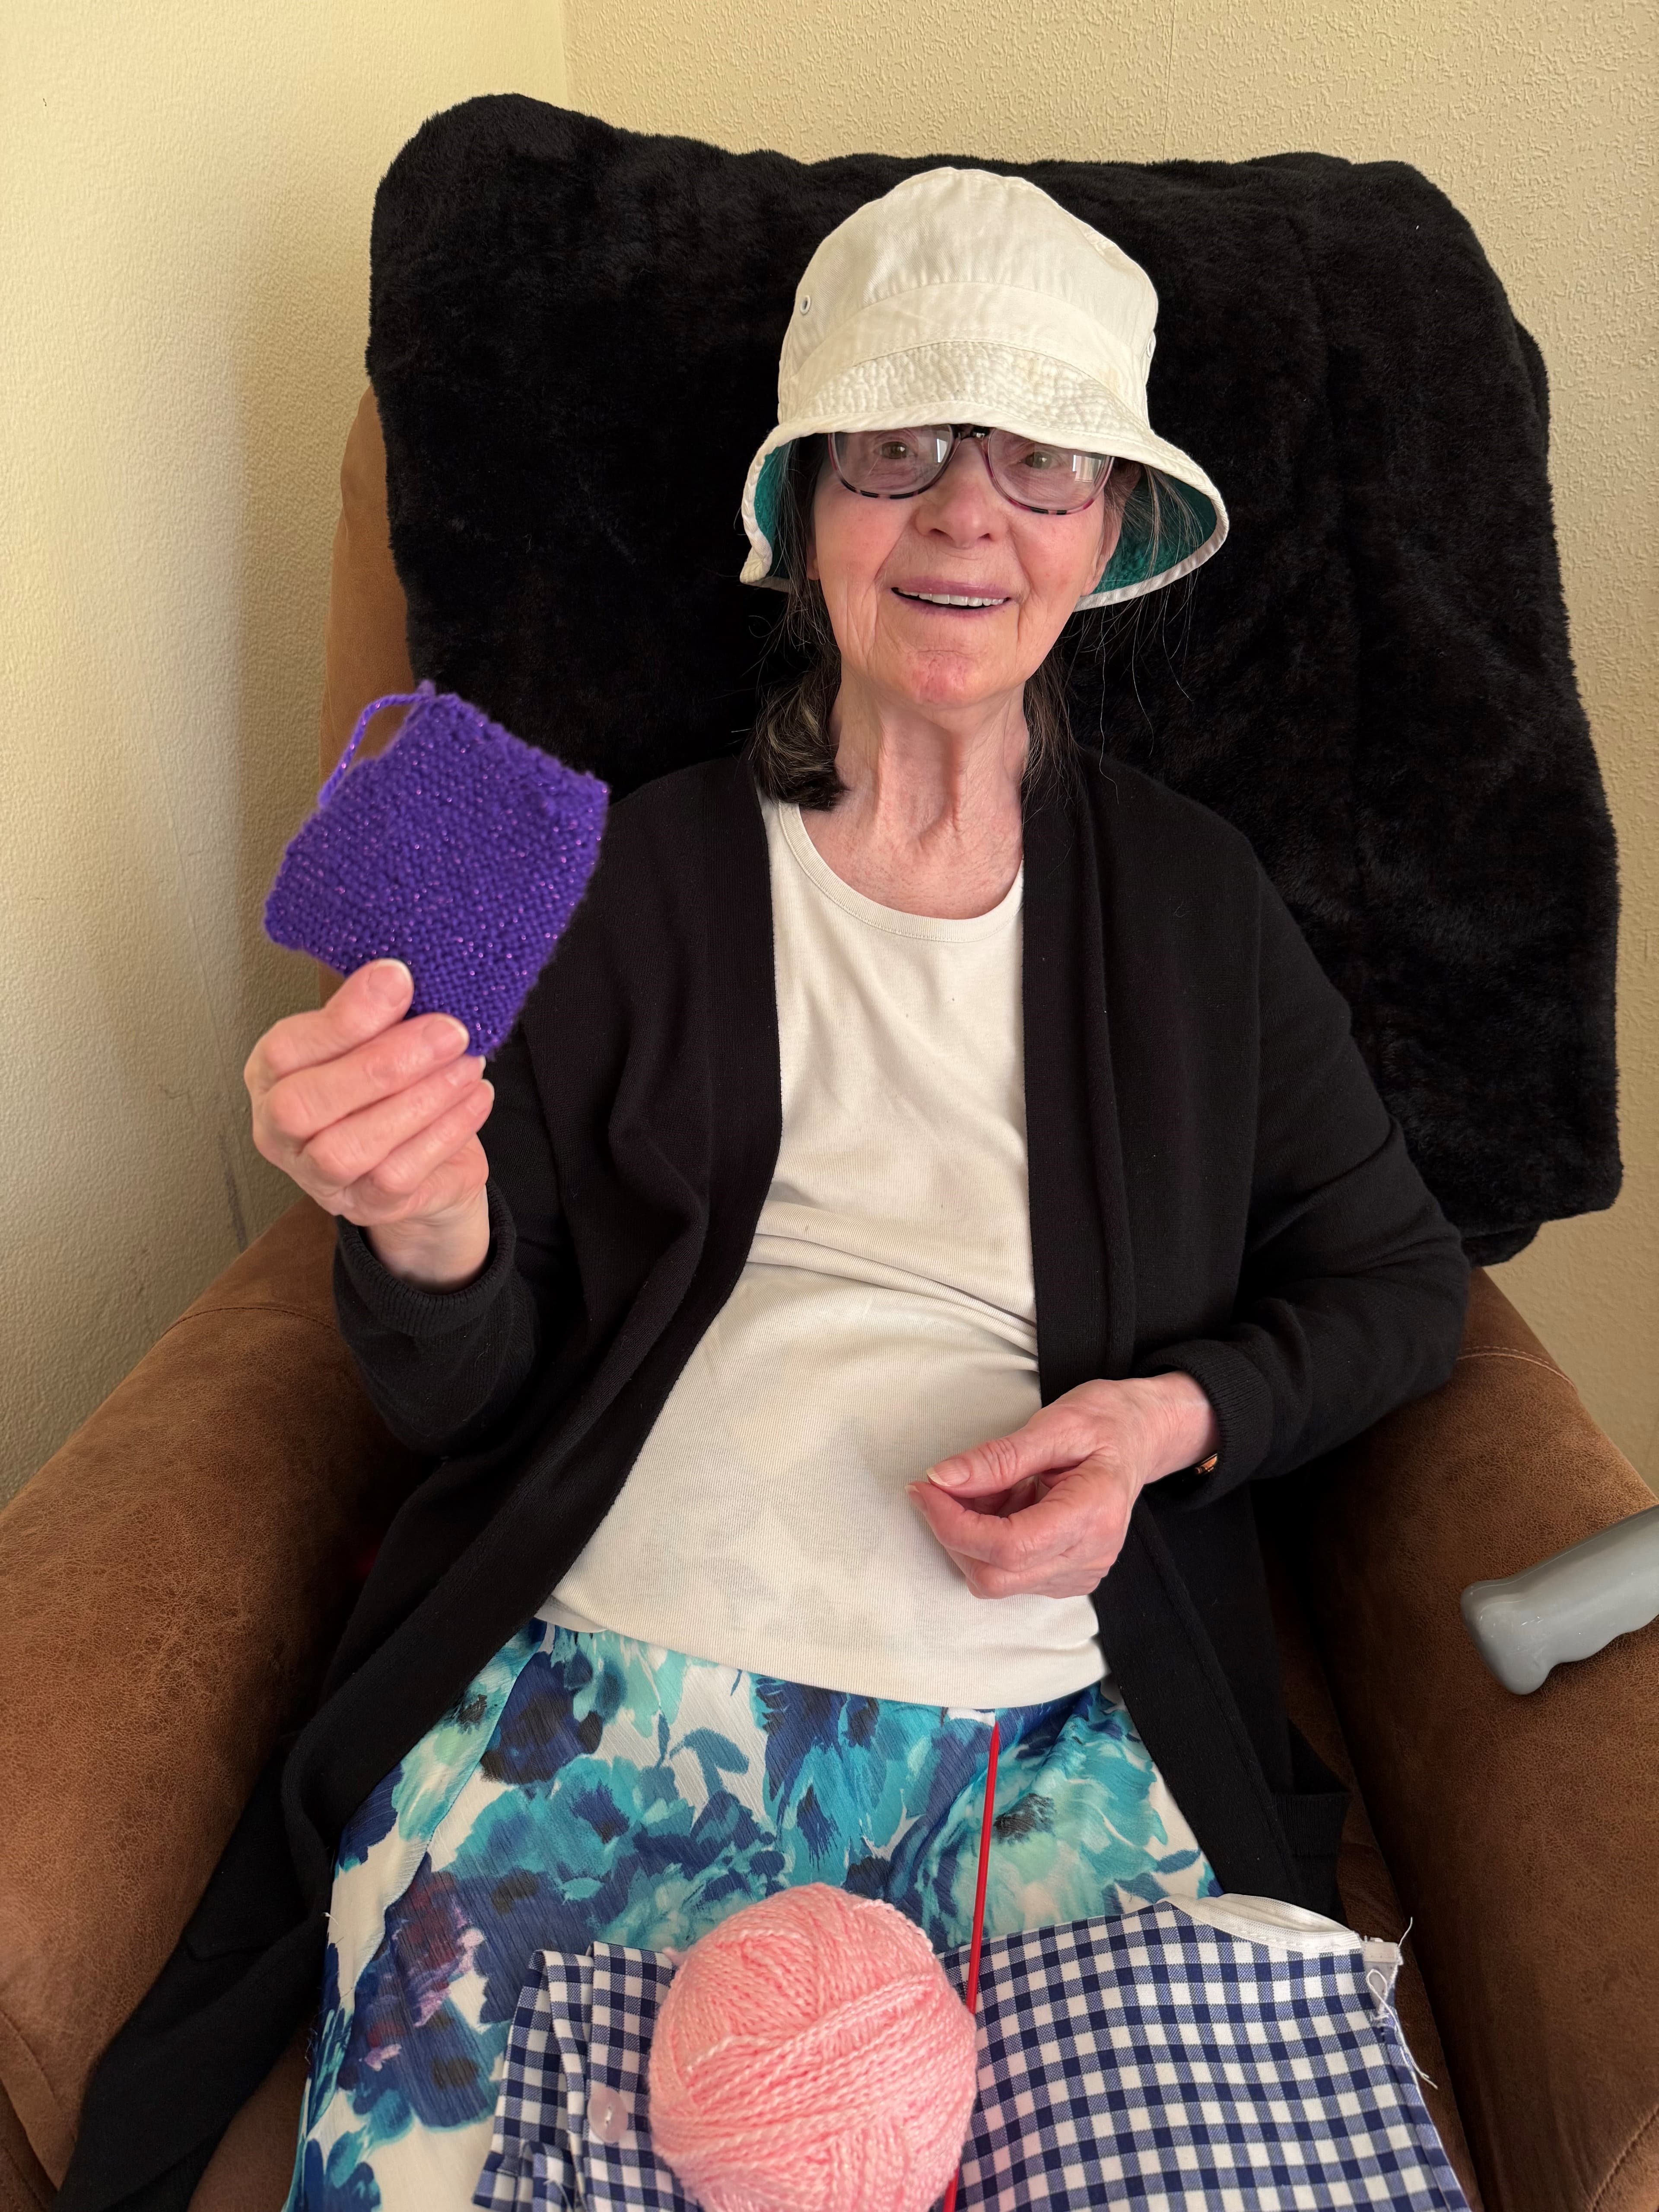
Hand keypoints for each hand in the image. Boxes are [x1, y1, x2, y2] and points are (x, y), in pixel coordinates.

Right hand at [244, 959, 493, 1285]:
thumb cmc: (391, 1086)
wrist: (427, 1165)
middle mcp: (279, 1132)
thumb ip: (376, 1014)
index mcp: (271, 1075)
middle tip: (448, 1030)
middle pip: (306, 1105)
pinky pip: (400, 1173)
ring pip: (353, 1146)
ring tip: (467, 1063)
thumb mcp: (376, 1040)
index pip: (286, 1050)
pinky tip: (476, 1096)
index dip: (343, 1017)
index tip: (400, 979)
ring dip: (419, 1099)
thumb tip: (397, 975)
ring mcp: (318, 1178)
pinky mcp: (367, 1207)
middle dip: (383, 1062)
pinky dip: (444, 1131)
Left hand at [906, 1373, 1218, 1599]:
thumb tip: (942, 1479)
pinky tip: (1003, 1505)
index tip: (925, 1489)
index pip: (1008, 1546)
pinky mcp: (1067, 1576)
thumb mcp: (1054, 1424)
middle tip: (939, 1487)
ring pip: (996, 1580)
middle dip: (953, 1533)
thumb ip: (998, 1457)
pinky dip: (988, 1542)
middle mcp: (1090, 1556)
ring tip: (985, 1488)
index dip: (953, 1523)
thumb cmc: (1104, 1423)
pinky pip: (1011, 1575)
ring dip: (970, 1537)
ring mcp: (1080, 1572)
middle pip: (995, 1575)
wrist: (1139, 1436)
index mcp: (1093, 1514)